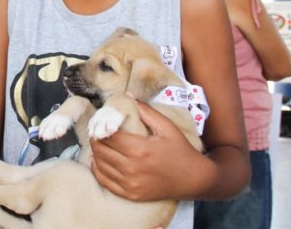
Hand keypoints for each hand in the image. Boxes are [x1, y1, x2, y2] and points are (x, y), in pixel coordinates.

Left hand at [89, 101, 208, 200]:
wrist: (194, 180)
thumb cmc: (181, 151)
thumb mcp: (167, 127)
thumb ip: (146, 111)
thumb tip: (128, 96)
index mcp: (140, 149)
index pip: (109, 136)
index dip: (100, 128)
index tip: (99, 122)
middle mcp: (132, 168)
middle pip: (101, 150)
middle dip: (96, 139)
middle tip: (96, 132)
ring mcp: (130, 183)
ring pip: (101, 165)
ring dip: (96, 153)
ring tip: (98, 144)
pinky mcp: (130, 194)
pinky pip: (105, 182)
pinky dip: (98, 171)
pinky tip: (97, 162)